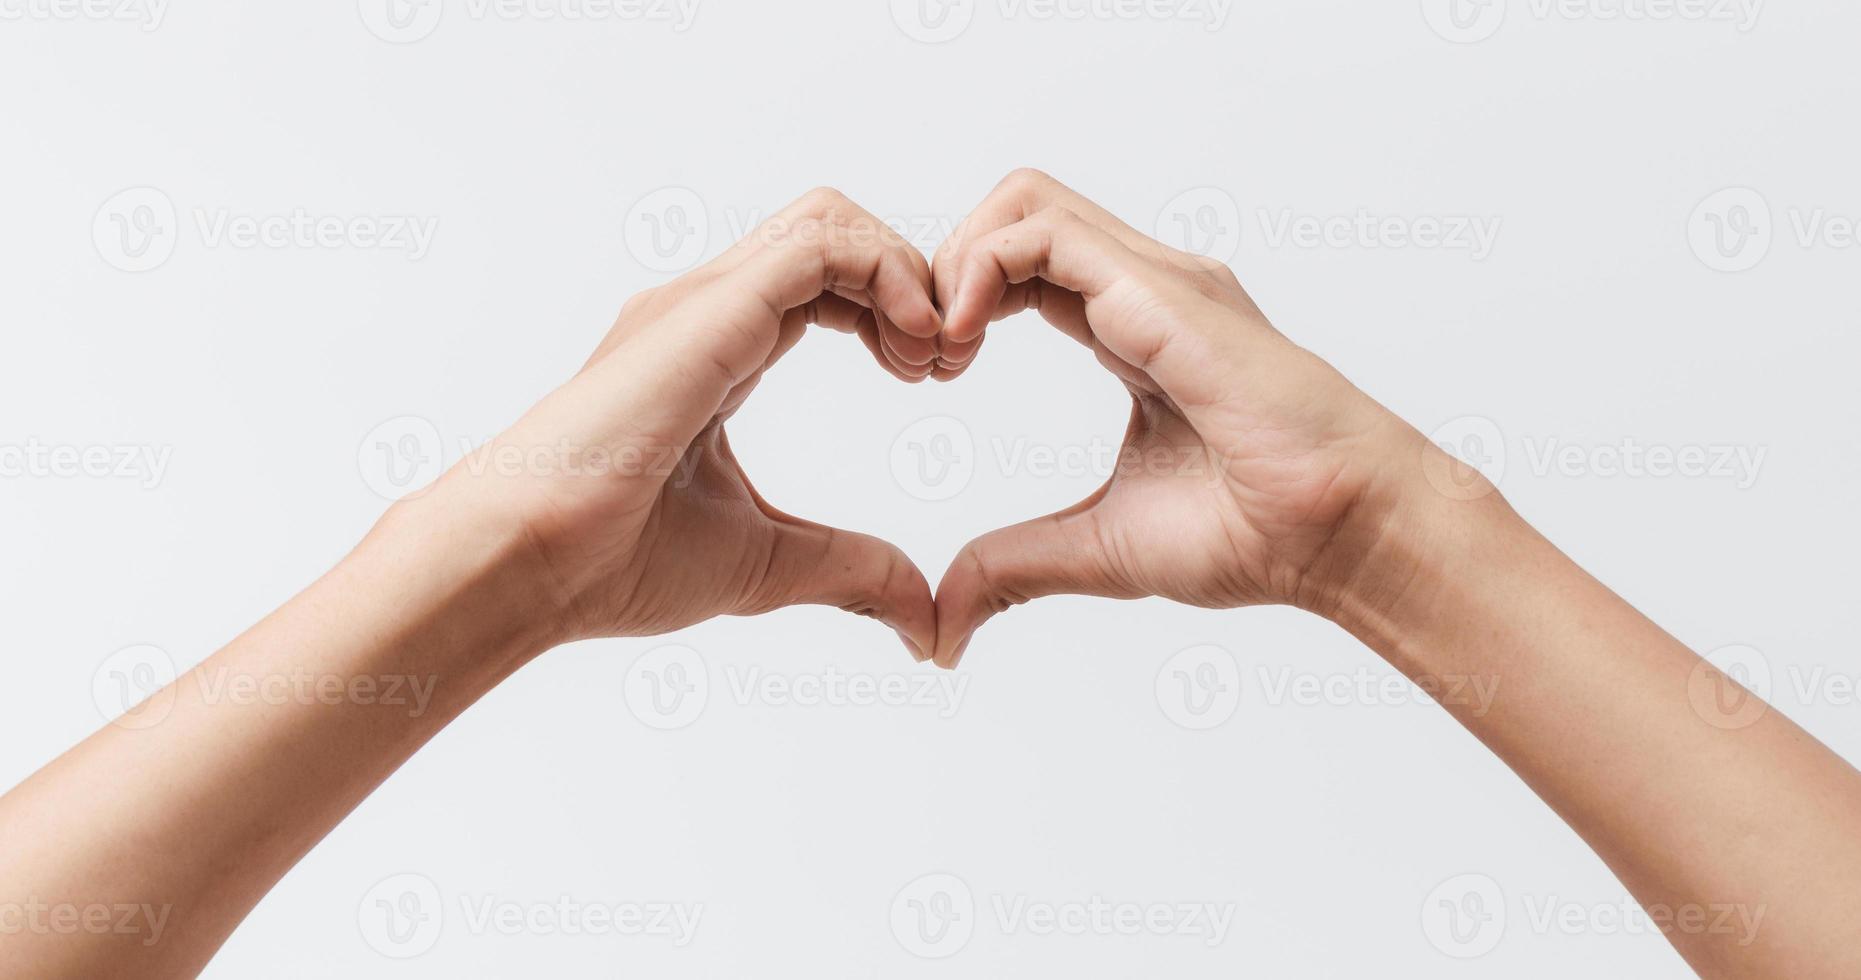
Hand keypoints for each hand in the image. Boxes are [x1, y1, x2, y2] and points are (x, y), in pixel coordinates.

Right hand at [415, 188, 944, 658]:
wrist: (532, 565)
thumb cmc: (615, 563)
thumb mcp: (770, 564)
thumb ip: (850, 572)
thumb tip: (922, 619)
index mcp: (719, 349)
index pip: (824, 280)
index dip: (894, 309)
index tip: (931, 376)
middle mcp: (710, 310)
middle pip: (834, 232)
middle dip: (910, 279)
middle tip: (944, 361)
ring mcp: (705, 301)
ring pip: (830, 219)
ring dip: (904, 271)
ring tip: (929, 354)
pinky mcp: (710, 309)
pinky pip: (822, 245)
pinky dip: (886, 275)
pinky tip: (910, 348)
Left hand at [927, 170, 1429, 666]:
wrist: (1338, 534)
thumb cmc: (1255, 534)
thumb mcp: (1096, 549)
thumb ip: (1015, 567)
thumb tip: (945, 622)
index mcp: (1131, 329)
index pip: (1023, 266)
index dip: (958, 302)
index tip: (930, 374)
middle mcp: (1142, 289)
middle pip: (1015, 213)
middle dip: (944, 267)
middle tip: (923, 356)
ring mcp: (1155, 280)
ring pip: (1024, 200)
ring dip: (957, 261)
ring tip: (942, 348)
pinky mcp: (1159, 291)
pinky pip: (1044, 232)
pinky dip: (980, 270)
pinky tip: (966, 341)